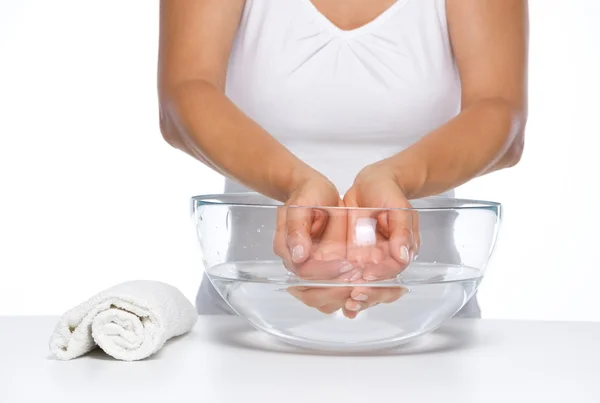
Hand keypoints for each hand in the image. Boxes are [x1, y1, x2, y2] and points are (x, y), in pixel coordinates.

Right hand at [273, 172, 359, 314]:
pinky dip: (344, 296)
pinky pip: (329, 295)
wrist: (313, 192)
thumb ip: (298, 227)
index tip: (348, 265)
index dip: (327, 272)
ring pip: (321, 300)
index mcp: (287, 249)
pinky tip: (360, 288)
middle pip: (311, 295)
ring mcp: (307, 272)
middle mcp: (295, 265)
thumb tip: (299, 255)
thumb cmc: (308, 194)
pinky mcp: (320, 273)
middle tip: (360, 282)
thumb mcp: (302, 203)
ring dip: (341, 298)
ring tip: (362, 287)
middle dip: (336, 292)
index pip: (305, 273)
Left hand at [341, 162, 419, 317]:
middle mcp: (386, 261)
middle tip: (351, 300)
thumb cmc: (387, 192)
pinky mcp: (355, 261)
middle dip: (367, 297)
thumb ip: (401, 229)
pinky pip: (350, 281)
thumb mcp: (398, 206)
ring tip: (342, 305)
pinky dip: (342, 293)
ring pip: (365, 289)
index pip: (392, 273)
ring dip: (354, 300)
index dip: (379, 282)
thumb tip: (403, 255)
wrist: (372, 184)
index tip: (364, 284)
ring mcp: (370, 263)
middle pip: (380, 288)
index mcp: (401, 251)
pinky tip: (335, 304)